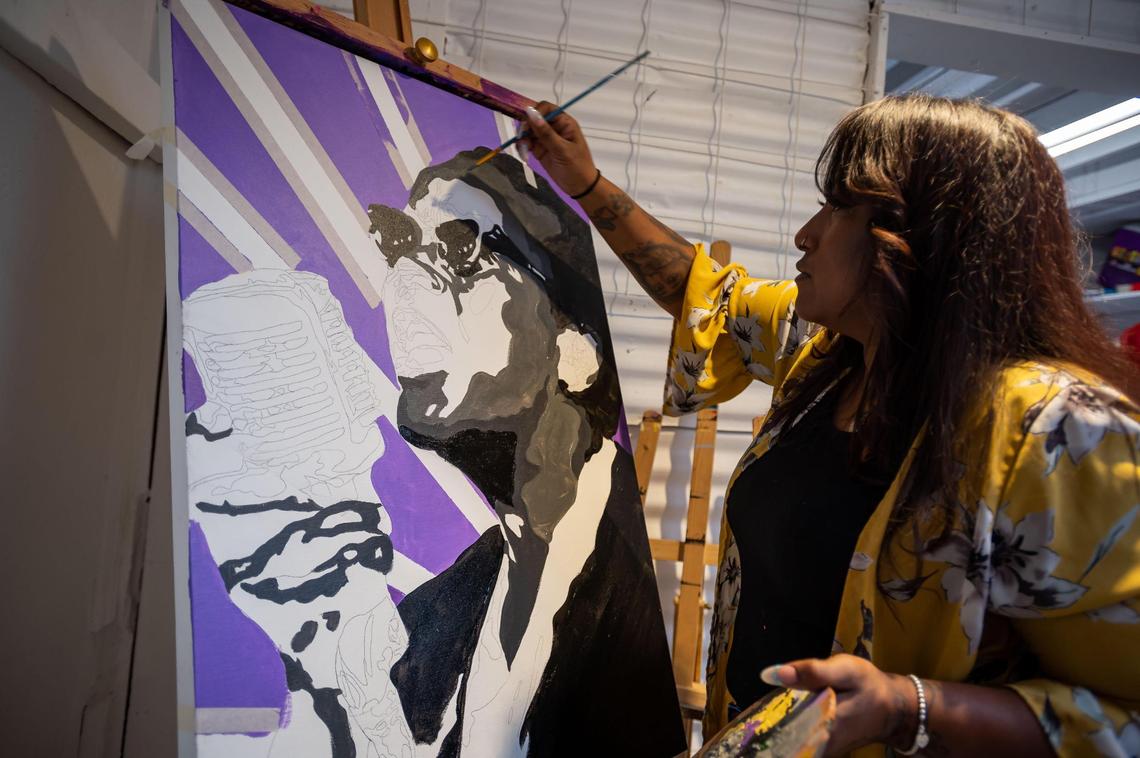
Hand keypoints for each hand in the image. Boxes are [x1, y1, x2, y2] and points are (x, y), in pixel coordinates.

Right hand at [519, 101, 597, 196]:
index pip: (546, 108)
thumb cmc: (577, 167)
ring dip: (523, 138)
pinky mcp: (540, 149)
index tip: (527, 122)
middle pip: (534, 119)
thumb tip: (531, 113)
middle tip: (522, 138)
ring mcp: (546, 139)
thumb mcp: (562, 149)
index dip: (535, 112)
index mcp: (564, 123)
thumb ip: (546, 132)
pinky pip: (527, 143)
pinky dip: (522, 147)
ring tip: (523, 150)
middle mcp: (554, 128)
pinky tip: (523, 154)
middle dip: (526, 127)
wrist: (580, 187)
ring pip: (528, 131)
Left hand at [761, 655, 916, 755]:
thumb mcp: (844, 670)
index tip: (748, 728)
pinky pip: (799, 743)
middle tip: (755, 722)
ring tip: (765, 721)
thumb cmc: (869, 685)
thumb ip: (810, 672)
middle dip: (768, 731)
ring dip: (777, 732)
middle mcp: (823, 745)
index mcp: (825, 725)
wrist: (894, 708)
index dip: (763, 730)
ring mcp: (824, 750)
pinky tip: (782, 720)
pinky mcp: (825, 748)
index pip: (782, 736)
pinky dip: (789, 732)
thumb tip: (769, 673)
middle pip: (783, 741)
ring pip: (790, 744)